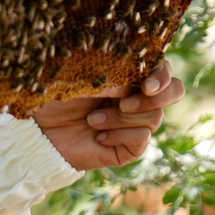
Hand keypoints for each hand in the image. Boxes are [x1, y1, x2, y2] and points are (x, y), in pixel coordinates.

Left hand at [31, 60, 184, 170]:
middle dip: (156, 97)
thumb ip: (112, 75)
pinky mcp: (130, 146)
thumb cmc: (55, 94)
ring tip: (92, 119)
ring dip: (121, 118)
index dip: (161, 75)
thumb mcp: (81, 76)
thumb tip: (136, 83)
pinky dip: (118, 135)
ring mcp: (135, 121)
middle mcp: (136, 96)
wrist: (39, 129)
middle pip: (175, 91)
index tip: (146, 84)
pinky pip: (141, 139)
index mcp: (127, 73)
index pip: (161, 68)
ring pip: (154, 117)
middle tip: (125, 102)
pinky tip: (96, 134)